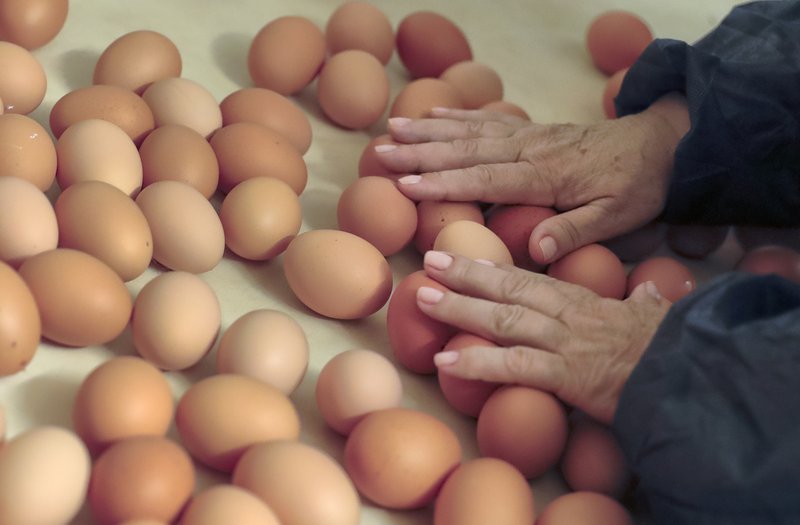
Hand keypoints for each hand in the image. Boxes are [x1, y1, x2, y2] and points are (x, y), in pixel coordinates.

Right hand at [377, 94, 688, 263]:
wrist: (663, 144)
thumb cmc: (638, 187)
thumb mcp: (617, 217)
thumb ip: (575, 231)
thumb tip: (535, 252)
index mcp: (545, 176)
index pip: (484, 178)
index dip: (443, 182)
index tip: (405, 184)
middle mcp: (530, 150)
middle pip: (466, 150)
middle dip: (421, 153)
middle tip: (381, 154)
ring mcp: (530, 135)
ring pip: (471, 131)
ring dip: (429, 131)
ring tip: (393, 129)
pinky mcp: (533, 130)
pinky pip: (489, 120)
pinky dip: (458, 116)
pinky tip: (434, 115)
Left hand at [416, 250, 671, 423]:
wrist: (690, 374)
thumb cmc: (670, 348)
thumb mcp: (654, 317)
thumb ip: (643, 300)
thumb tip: (646, 288)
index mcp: (580, 302)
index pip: (528, 278)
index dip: (490, 268)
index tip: (459, 258)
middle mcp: (564, 315)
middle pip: (507, 288)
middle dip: (464, 275)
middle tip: (428, 262)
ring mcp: (562, 342)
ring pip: (503, 318)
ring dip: (460, 308)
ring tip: (423, 299)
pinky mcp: (564, 374)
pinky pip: (514, 365)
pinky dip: (478, 361)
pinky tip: (446, 361)